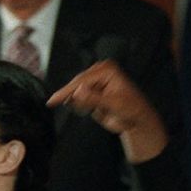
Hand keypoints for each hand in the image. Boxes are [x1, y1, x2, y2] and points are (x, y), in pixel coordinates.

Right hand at [48, 60, 168, 161]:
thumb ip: (94, 99)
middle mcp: (100, 73)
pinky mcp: (92, 91)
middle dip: (68, 94)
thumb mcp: (114, 104)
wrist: (137, 121)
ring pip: (76, 91)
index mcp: (107, 70)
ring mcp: (95, 82)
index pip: (82, 80)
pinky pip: (78, 97)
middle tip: (54, 103)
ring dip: (74, 100)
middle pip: (76, 84)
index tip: (53, 100)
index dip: (67, 91)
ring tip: (90, 109)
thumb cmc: (132, 110)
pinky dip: (77, 103)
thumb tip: (78, 92)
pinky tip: (83, 108)